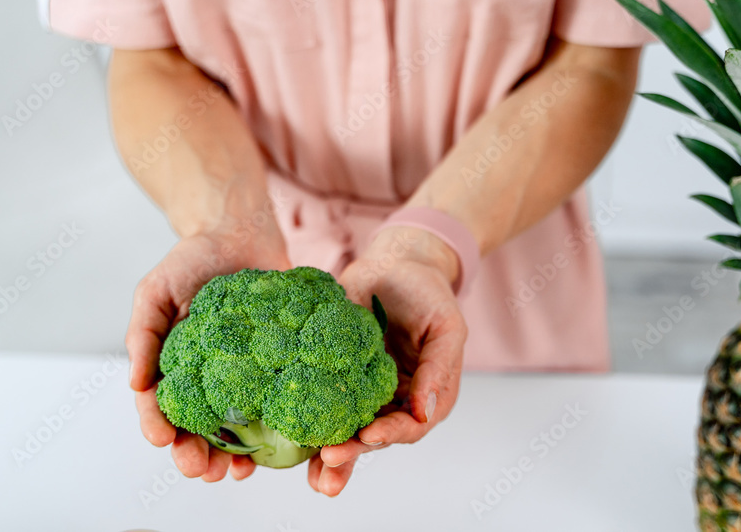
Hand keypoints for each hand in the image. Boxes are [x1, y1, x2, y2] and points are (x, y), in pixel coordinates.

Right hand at [126, 224, 290, 481]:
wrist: (241, 231)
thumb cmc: (193, 259)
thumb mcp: (155, 291)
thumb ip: (143, 334)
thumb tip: (135, 384)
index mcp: (173, 365)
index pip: (160, 407)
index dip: (159, 428)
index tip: (164, 441)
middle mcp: (207, 377)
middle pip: (198, 429)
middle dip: (196, 456)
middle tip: (203, 470)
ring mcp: (243, 375)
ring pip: (235, 429)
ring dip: (232, 457)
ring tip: (235, 473)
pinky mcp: (274, 366)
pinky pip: (273, 404)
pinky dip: (273, 432)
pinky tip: (276, 448)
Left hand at [308, 226, 467, 495]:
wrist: (395, 265)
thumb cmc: (427, 294)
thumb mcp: (446, 328)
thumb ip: (438, 369)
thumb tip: (424, 412)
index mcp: (425, 395)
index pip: (409, 426)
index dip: (390, 434)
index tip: (369, 435)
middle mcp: (393, 401)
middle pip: (375, 437)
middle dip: (354, 453)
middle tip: (331, 459)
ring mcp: (363, 393)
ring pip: (347, 430)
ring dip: (332, 455)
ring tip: (316, 476)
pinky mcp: (334, 378)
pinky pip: (321, 405)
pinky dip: (309, 427)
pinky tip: (294, 445)